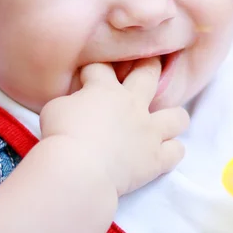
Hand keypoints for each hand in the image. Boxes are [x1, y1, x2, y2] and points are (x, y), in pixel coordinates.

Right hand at [39, 57, 188, 195]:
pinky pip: (176, 151)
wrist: (79, 168)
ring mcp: (149, 131)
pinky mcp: (156, 158)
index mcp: (105, 89)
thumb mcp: (55, 108)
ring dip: (174, 117)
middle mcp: (133, 105)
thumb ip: (71, 101)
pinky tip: (164, 153)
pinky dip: (172, 151)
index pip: (101, 68)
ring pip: (177, 116)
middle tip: (149, 64)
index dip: (94, 69)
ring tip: (166, 120)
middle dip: (149, 65)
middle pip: (149, 74)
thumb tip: (79, 105)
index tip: (89, 75)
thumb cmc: (61, 135)